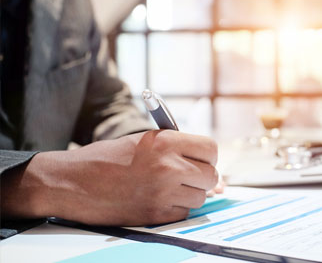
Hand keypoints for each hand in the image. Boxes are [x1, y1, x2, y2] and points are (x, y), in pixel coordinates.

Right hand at [0, 130, 218, 225]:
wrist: (73, 181)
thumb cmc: (108, 158)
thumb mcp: (145, 141)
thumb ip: (178, 151)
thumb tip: (214, 175)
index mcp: (165, 142)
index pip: (210, 149)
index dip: (208, 156)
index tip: (201, 160)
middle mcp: (169, 167)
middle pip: (211, 175)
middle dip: (204, 176)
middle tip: (188, 176)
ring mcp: (163, 193)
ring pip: (200, 197)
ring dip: (190, 193)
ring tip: (169, 187)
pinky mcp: (155, 215)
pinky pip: (183, 213)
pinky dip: (176, 208)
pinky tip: (158, 199)